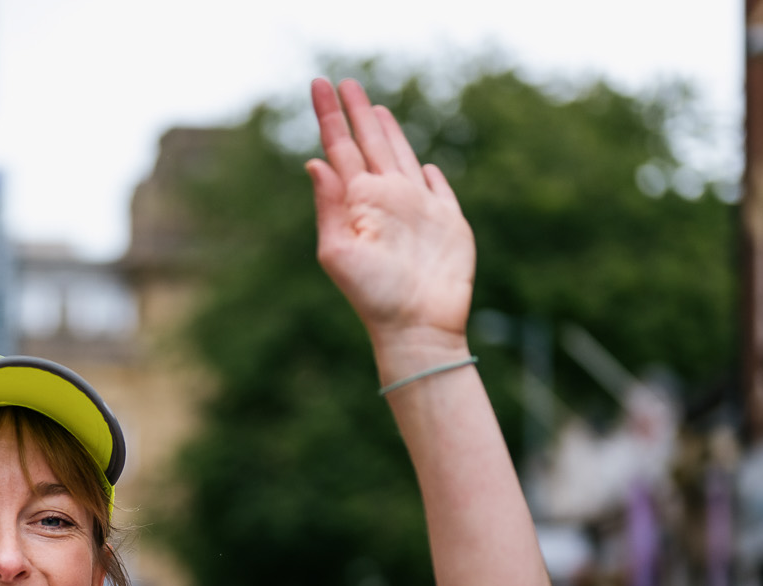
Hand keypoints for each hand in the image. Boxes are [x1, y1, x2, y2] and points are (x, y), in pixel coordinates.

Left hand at [305, 79, 474, 364]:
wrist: (418, 326)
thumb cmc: (374, 297)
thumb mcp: (339, 251)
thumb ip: (329, 207)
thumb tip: (314, 162)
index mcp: (357, 202)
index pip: (339, 148)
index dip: (330, 116)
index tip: (318, 84)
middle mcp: (385, 200)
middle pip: (368, 143)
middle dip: (356, 112)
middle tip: (343, 82)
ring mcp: (417, 209)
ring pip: (400, 157)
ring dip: (388, 132)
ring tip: (374, 108)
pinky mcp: (448, 222)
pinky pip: (438, 189)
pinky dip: (431, 175)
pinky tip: (423, 165)